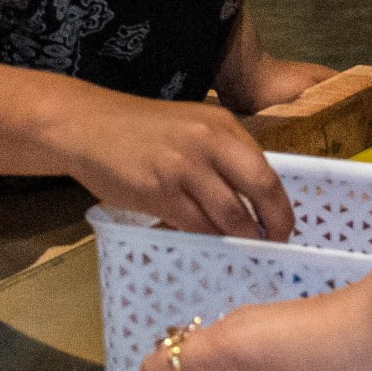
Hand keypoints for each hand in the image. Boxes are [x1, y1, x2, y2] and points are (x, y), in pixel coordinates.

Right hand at [54, 90, 294, 239]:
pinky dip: (208, 237)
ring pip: (229, 215)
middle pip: (259, 189)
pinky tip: (210, 241)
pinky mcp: (158, 192)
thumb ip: (221, 152)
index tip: (285, 223)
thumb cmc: (139, 129)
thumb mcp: (190, 125)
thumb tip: (255, 194)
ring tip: (244, 246)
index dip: (280, 202)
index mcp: (221, 124)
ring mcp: (183, 168)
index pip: (265, 168)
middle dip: (273, 222)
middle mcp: (207, 142)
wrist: (86, 125)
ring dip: (241, 236)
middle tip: (276, 241)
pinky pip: (196, 225)